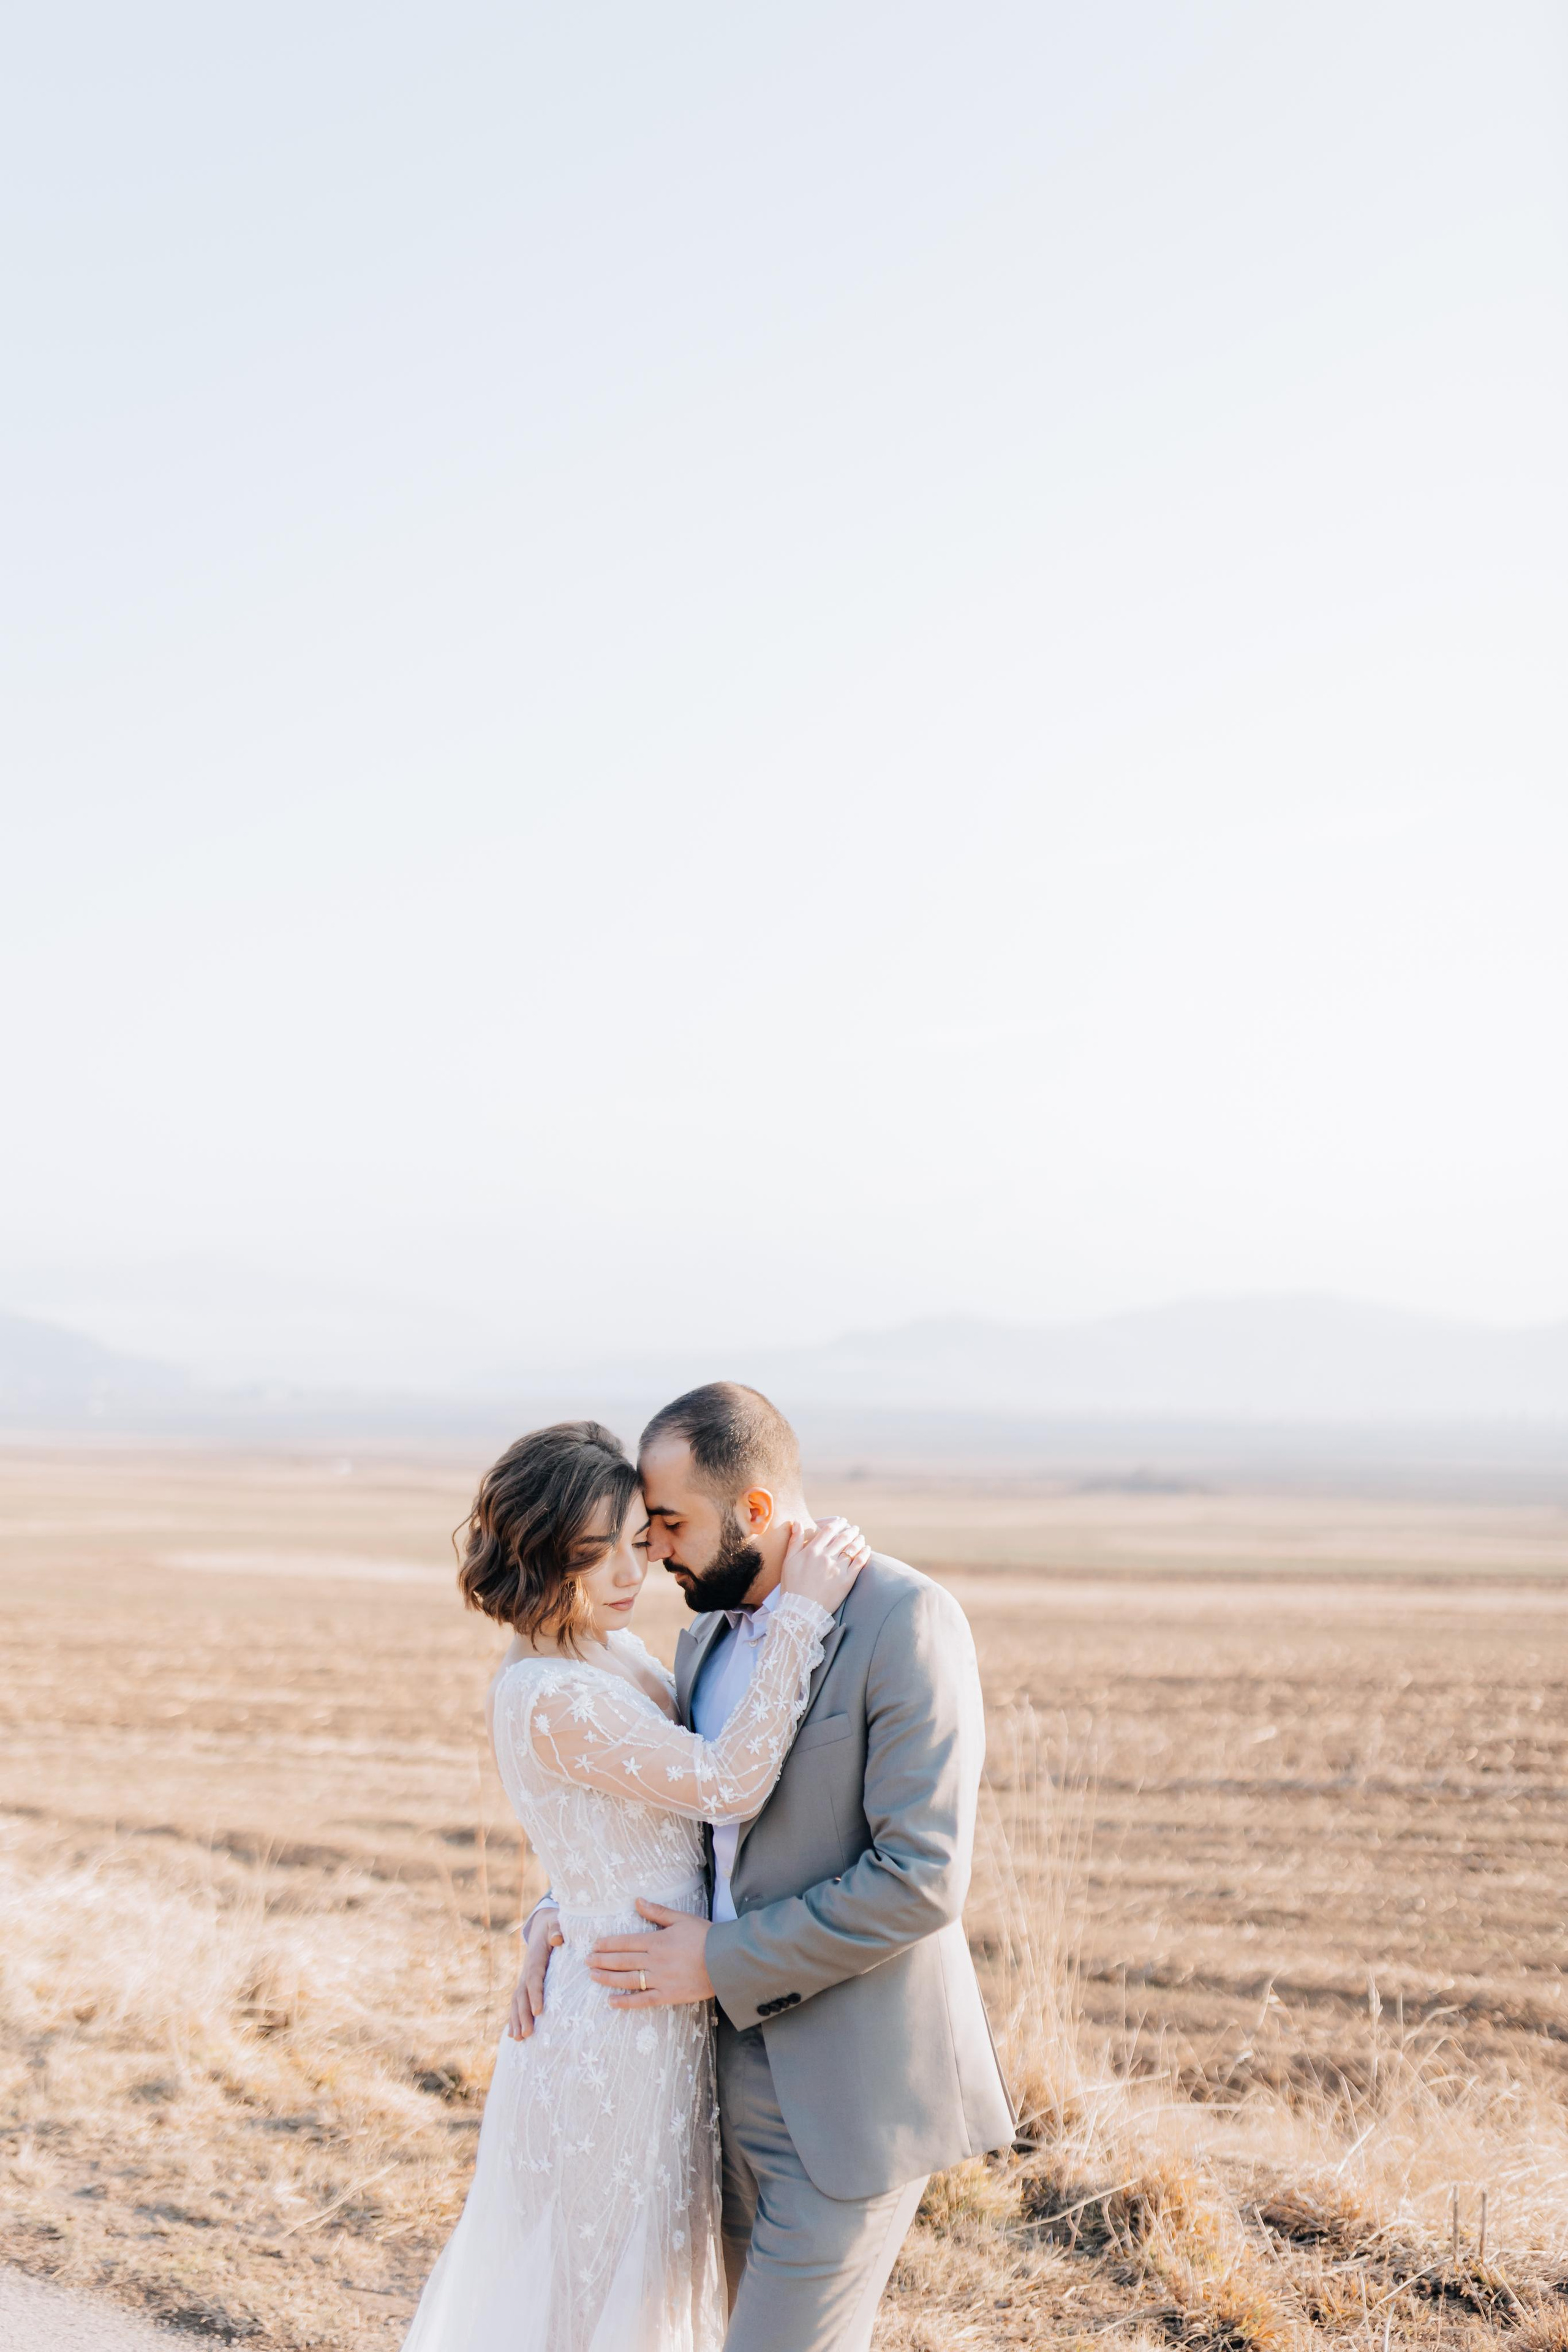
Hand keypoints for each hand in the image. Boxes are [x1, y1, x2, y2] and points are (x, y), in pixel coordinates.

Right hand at [508, 1902, 563, 2038]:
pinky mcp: (524, 1985)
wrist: (542, 1925)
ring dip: (517, 2020)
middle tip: (528, 2033)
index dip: (535, 1994)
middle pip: (522, 1995)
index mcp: (535, 1957)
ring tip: (519, 2038)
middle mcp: (527, 1970)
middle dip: (524, 2015)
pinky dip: (514, 2019)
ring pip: (517, 2001)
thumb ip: (557, 1928)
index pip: (534, 1978)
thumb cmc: (554, 1925)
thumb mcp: (556, 1922)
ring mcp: (523, 1979)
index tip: (538, 2011)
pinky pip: (516, 2003)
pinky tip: (514, 2035)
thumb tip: (557, 1938)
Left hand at [588, 1900, 713, 2007]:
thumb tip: (637, 1900)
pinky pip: (642, 2000)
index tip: (594, 1945)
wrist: (726, 1960)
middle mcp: (654, 1961)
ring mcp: (660, 1980)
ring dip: (607, 1978)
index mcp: (657, 1940)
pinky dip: (626, 2002)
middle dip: (601, 1960)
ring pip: (627, 1979)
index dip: (607, 1944)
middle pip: (622, 1961)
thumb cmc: (705, 1936)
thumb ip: (658, 1912)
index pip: (625, 1942)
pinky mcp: (667, 1995)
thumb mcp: (682, 1918)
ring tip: (592, 1976)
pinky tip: (611, 2002)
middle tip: (585, 1960)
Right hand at [779, 1514, 869, 1613]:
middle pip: (842, 1538)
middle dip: (850, 1530)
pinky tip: (867, 1549)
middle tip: (854, 1528)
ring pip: (852, 1548)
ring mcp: (837, 1568)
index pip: (828, 1531)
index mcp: (812, 1551)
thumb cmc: (792, 1586)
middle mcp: (826, 1557)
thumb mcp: (788, 1561)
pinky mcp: (846, 1580)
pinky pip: (860, 1562)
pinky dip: (865, 1553)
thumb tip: (797, 1522)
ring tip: (860, 1537)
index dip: (837, 1524)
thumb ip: (795, 1541)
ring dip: (858, 1539)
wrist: (801, 1611)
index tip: (842, 1521)